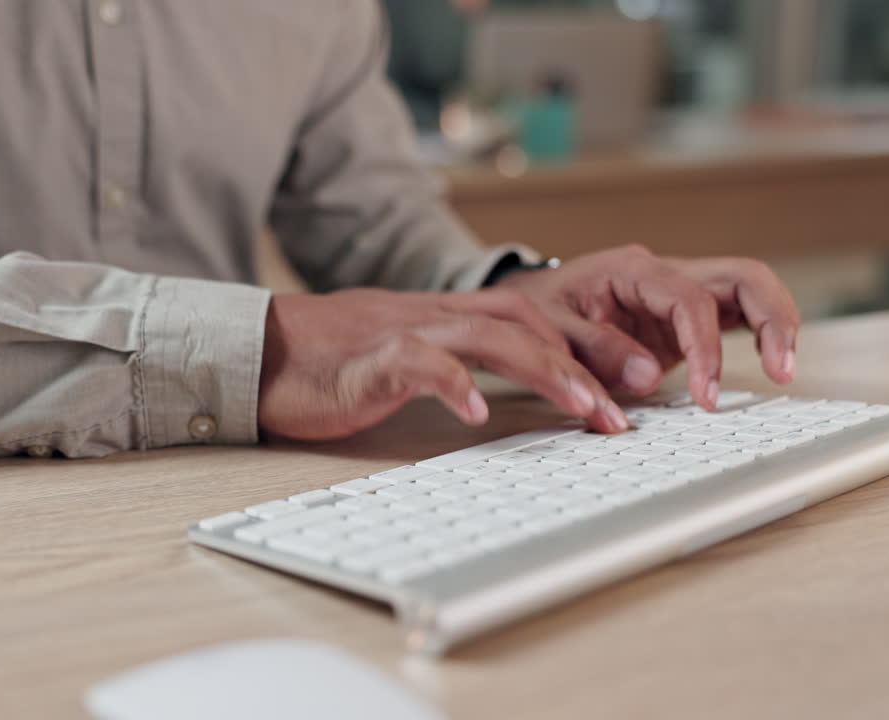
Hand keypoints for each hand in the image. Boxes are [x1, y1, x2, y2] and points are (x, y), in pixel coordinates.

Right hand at [257, 288, 631, 440]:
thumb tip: (496, 392)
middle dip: (586, 358)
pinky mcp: (368, 360)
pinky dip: (454, 384)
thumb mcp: (404, 359)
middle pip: (527, 320)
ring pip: (488, 336)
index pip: (530, 315)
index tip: (627, 384)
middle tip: (631, 403)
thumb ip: (450, 363)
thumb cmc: (329, 364)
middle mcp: (433, 317)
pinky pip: (419, 363)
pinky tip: (478, 413)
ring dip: (545, 370)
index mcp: (445, 317)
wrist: (258, 354)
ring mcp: (402, 333)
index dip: (584, 343)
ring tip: (585, 407)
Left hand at [495, 245, 800, 410]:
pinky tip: (771, 363)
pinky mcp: (686, 314)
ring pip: (749, 288)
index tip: (707, 397)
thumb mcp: (549, 331)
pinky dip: (760, 333)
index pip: (689, 301)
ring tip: (785, 370)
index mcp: (630, 270)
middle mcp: (663, 273)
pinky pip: (737, 313)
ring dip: (776, 324)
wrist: (527, 302)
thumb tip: (647, 376)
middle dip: (771, 319)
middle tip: (782, 370)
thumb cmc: (537, 312)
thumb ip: (594, 351)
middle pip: (742, 276)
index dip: (706, 349)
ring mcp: (679, 291)